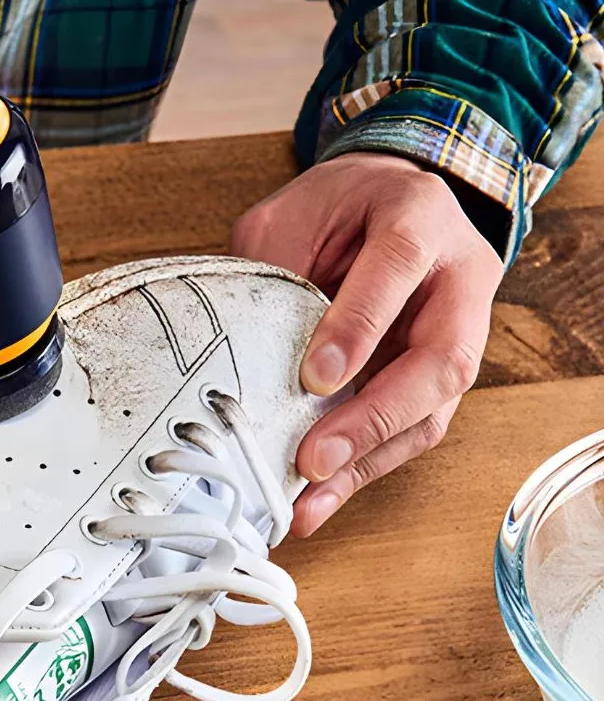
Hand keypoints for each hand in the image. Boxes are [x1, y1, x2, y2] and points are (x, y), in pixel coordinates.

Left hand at [231, 152, 503, 536]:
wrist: (390, 199)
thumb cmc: (339, 206)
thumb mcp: (292, 213)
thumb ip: (273, 267)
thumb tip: (239, 348)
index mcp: (419, 215)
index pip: (396, 268)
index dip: (358, 326)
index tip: (314, 379)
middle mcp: (457, 277)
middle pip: (442, 359)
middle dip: (375, 418)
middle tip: (315, 459)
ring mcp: (461, 331)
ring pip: (433, 409)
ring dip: (369, 460)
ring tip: (310, 501)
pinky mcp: (441, 377)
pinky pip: (413, 430)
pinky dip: (366, 467)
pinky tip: (323, 496)